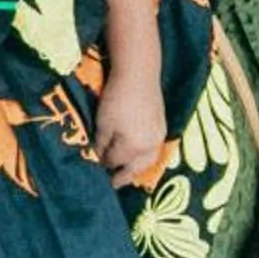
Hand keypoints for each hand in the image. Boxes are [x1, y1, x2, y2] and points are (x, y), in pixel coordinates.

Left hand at [94, 64, 166, 188]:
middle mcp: (149, 147)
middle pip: (135, 168)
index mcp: (133, 148)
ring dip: (136, 169)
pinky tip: (137, 155)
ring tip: (126, 173)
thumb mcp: (103, 123)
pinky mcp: (162, 128)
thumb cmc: (116, 98)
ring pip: (147, 162)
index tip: (95, 167)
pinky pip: (153, 151)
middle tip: (113, 184)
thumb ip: (102, 144)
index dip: (104, 164)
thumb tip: (100, 157)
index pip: (115, 162)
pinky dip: (144, 157)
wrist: (139, 74)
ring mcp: (158, 138)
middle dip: (123, 176)